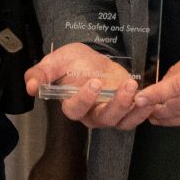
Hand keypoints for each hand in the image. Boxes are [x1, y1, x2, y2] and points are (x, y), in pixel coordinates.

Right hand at [25, 43, 144, 129]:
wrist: (94, 59)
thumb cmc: (74, 62)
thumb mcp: (56, 61)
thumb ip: (41, 73)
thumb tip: (30, 86)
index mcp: (72, 104)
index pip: (76, 109)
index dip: (84, 99)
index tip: (94, 82)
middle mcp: (91, 114)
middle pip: (103, 119)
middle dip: (116, 105)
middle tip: (126, 87)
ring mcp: (110, 114)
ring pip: (121, 120)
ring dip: (133, 108)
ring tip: (139, 91)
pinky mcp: (126, 110)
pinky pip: (135, 117)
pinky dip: (144, 111)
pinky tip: (149, 98)